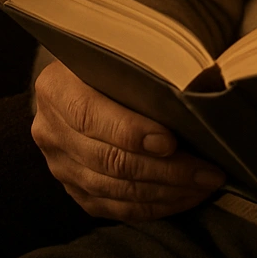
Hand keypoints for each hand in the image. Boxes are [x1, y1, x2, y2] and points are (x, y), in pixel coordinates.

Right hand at [31, 59, 225, 221]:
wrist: (87, 78)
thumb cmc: (118, 59)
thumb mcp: (127, 49)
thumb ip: (153, 66)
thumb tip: (205, 82)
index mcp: (57, 88)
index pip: (90, 116)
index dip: (130, 132)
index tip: (170, 142)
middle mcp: (50, 130)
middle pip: (107, 159)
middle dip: (164, 170)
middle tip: (206, 171)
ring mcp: (59, 164)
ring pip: (113, 189)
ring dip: (164, 191)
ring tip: (203, 185)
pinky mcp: (73, 188)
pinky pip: (112, 208)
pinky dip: (151, 207)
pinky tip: (183, 198)